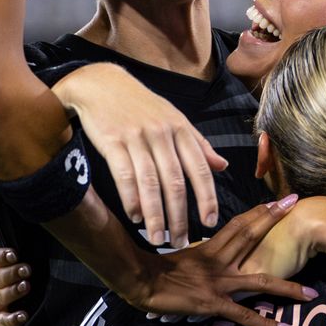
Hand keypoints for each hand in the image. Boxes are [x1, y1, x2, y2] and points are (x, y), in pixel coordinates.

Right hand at [0, 233, 32, 325]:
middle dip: (11, 273)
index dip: (0, 256)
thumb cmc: (17, 277)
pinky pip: (2, 321)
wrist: (24, 306)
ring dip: (12, 292)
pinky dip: (12, 318)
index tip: (15, 254)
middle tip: (27, 270)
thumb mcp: (12, 260)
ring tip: (27, 286)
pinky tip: (23, 315)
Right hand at [53, 63, 227, 248]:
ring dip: (155, 215)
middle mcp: (162, 134)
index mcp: (181, 129)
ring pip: (151, 183)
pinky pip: (124, 175)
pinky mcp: (113, 141)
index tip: (210, 222)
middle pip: (175, 182)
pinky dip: (131, 199)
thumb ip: (198, 145)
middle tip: (181, 241)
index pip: (200, 169)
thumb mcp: (175, 119)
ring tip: (158, 238)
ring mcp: (137, 138)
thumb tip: (223, 166)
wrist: (102, 83)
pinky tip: (136, 216)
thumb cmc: (142, 106)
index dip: (207, 197)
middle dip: (180, 216)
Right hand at [115, 196, 316, 325]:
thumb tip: (203, 253)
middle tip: (295, 203)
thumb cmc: (152, 271)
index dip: (259, 212)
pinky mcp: (214, 303)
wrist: (138, 280)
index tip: (278, 201)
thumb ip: (196, 255)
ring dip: (288, 288)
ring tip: (312, 293)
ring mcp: (218, 282)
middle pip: (251, 236)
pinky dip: (266, 324)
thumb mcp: (178, 258)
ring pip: (259, 281)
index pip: (239, 224)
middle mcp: (218, 261)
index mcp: (209, 248)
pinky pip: (244, 316)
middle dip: (274, 220)